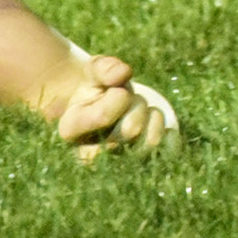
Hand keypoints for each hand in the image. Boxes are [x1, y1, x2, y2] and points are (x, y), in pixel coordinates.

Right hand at [57, 54, 180, 162]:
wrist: (108, 112)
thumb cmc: (99, 89)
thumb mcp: (95, 72)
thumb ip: (105, 68)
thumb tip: (122, 74)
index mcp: (70, 129)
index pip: (103, 116)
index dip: (119, 96)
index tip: (118, 91)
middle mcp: (89, 156)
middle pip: (130, 129)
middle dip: (136, 105)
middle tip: (129, 100)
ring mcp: (116, 167)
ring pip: (150, 141)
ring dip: (151, 117)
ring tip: (139, 112)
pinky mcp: (141, 169)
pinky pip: (166, 151)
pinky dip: (166, 131)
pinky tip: (152, 124)